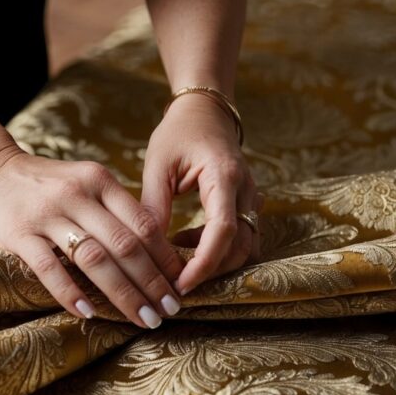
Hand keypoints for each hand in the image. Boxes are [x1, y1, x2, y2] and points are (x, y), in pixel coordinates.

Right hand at [0, 147, 184, 327]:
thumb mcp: (87, 183)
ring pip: (94, 258)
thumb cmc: (48, 185)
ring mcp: (47, 215)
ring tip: (142, 318)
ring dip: (122, 293)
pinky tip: (89, 314)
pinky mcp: (20, 234)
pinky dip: (71, 293)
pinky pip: (50, 268)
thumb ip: (116, 210)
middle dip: (151, 282)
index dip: (165, 257)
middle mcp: (77, 195)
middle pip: (124, 245)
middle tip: (169, 311)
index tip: (180, 285)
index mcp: (100, 181)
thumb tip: (158, 251)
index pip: (143, 223)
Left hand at [140, 92, 262, 294]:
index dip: (204, 263)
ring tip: (176, 255)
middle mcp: (246, 190)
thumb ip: (153, 205)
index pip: (223, 231)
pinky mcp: (248, 205)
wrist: (205, 111)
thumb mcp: (158, 164)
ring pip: (246, 247)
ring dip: (214, 261)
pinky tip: (185, 240)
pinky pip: (242, 238)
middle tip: (173, 279)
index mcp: (224, 176)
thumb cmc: (179, 133)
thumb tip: (143, 247)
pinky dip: (217, 249)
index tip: (181, 283)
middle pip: (240, 247)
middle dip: (210, 270)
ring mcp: (252, 198)